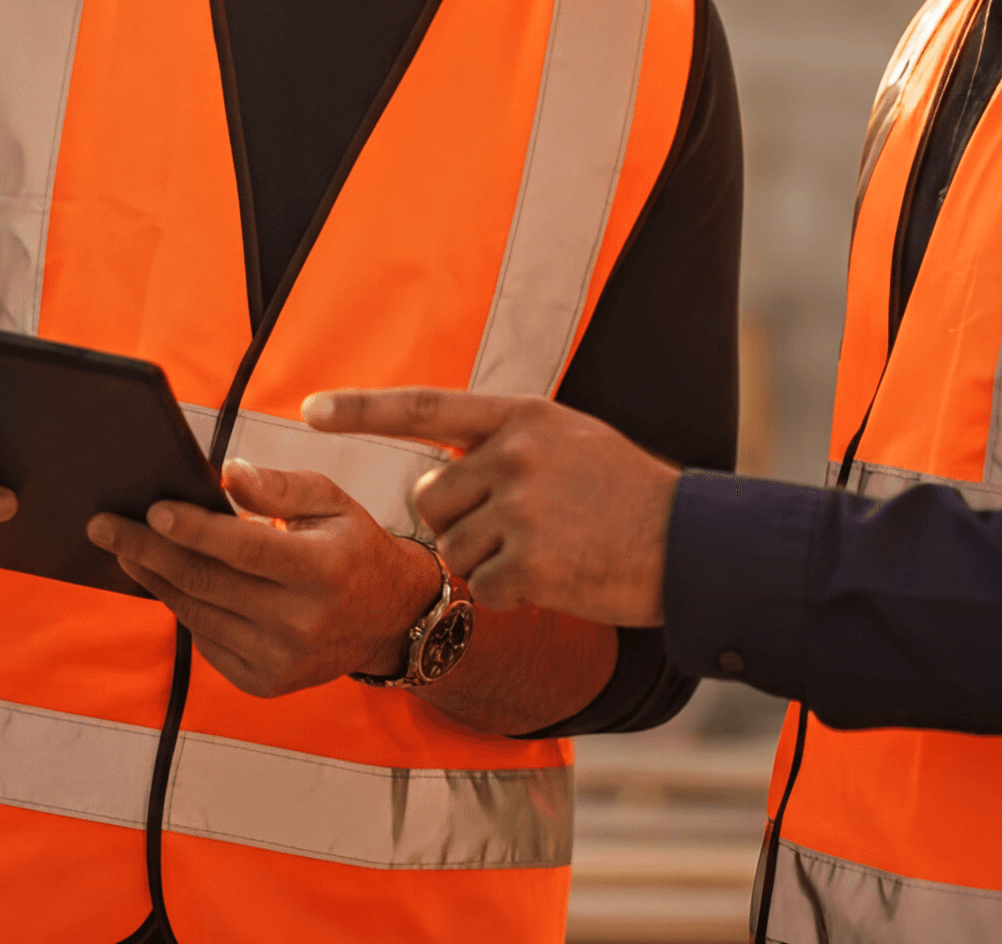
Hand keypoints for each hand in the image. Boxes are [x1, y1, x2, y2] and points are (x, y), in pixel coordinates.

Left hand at [86, 460, 439, 697]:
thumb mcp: (331, 501)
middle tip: (103, 524)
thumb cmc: (352, 547)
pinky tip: (166, 579)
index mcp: (322, 570)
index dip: (195, 529)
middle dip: (148, 550)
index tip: (152, 508)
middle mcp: (301, 623)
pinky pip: (206, 640)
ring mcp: (280, 660)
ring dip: (154, 578)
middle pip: (208, 583)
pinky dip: (183, 606)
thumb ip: (279, 486)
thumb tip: (226, 474)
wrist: (388, 619)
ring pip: (198, 613)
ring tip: (123, 546)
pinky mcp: (264, 683)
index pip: (245, 548)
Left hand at [302, 389, 676, 624]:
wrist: (691, 542)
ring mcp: (520, 509)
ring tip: (544, 551)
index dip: (362, 409)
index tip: (310, 410)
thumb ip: (502, 444)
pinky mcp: (529, 563)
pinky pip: (481, 587)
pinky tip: (551, 579)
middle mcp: (512, 455)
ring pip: (452, 549)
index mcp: (519, 417)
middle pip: (430, 498)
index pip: (423, 407)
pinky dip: (507, 594)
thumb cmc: (627, 492)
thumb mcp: (566, 440)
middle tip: (512, 529)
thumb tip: (436, 473)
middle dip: (456, 522)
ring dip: (485, 562)